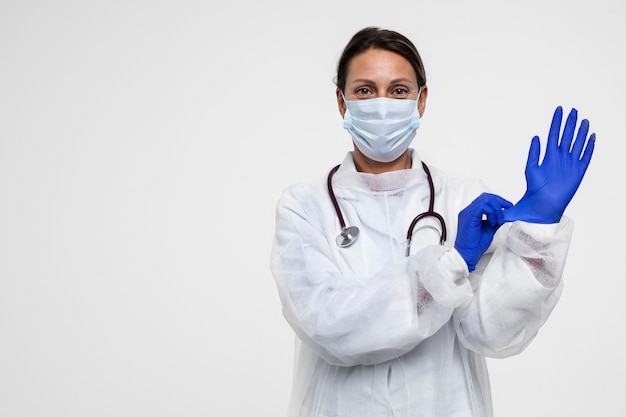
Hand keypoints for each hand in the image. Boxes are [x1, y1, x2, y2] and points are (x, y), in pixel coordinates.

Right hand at [455, 193, 512, 271]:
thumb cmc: (474, 245)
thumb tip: (505, 215)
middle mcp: (468, 211)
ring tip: (497, 219)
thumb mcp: (489, 229)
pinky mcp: (469, 217)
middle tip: (508, 208)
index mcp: (472, 213)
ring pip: (485, 199)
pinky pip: (482, 207)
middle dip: (499, 201)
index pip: (485, 200)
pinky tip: (492, 221)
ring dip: (496, 208)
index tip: (508, 206)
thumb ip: (495, 220)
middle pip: (486, 197)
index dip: (498, 201)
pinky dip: (491, 212)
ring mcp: (467, 213)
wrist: (467, 254)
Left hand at [503, 106, 595, 223]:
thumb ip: (530, 158)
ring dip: (581, 132)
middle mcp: (559, 159)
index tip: (557, 112)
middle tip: (572, 110)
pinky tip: (592, 136)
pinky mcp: (578, 173)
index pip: (551, 136)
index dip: (555, 124)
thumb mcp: (528, 173)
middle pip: (565, 136)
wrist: (543, 209)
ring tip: (584, 119)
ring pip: (577, 144)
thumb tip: (532, 142)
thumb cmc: (532, 198)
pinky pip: (585, 157)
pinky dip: (589, 147)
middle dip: (569, 123)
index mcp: (547, 159)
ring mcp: (569, 165)